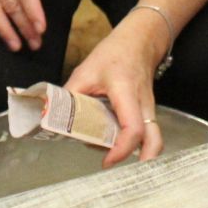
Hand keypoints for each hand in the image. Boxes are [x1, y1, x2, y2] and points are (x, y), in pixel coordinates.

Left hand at [65, 22, 166, 168]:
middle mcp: (143, 104)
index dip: (121, 149)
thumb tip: (53, 119)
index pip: (133, 128)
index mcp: (127, 92)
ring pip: (154, 139)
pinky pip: (148, 133)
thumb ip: (70, 96)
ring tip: (112, 155)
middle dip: (142, 161)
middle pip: (154, 141)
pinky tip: (116, 144)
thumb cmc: (113, 54)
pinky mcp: (147, 112)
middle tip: (116, 166)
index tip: (106, 161)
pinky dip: (136, 144)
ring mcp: (149, 109)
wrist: (138, 41)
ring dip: (138, 153)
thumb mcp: (84, 72)